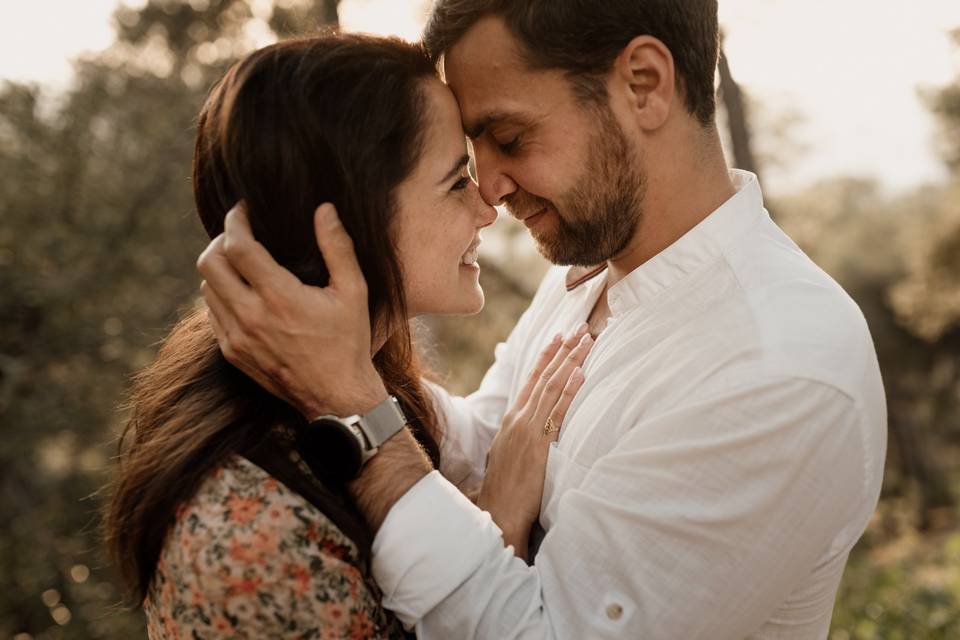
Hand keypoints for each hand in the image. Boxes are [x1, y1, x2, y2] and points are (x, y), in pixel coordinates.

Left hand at [196, 202, 386, 418]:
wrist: (336, 396)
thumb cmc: (349, 341)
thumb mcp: (354, 292)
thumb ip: (338, 247)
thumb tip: (324, 209)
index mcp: (279, 297)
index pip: (237, 246)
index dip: (236, 220)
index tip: (244, 209)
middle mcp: (251, 317)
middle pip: (209, 263)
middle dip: (220, 239)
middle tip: (240, 233)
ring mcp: (237, 337)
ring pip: (206, 287)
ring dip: (219, 268)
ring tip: (242, 261)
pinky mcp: (232, 352)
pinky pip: (212, 313)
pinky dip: (221, 295)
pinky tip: (244, 292)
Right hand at [477, 323, 592, 557]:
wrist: (496, 514)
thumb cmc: (503, 491)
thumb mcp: (506, 456)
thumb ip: (517, 438)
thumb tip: (528, 430)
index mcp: (510, 420)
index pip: (531, 380)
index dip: (546, 357)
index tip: (558, 336)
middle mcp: (517, 419)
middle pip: (543, 376)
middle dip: (562, 350)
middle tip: (580, 327)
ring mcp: (526, 430)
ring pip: (552, 386)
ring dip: (570, 360)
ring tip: (586, 341)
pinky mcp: (537, 444)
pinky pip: (556, 411)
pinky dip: (569, 390)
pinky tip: (581, 373)